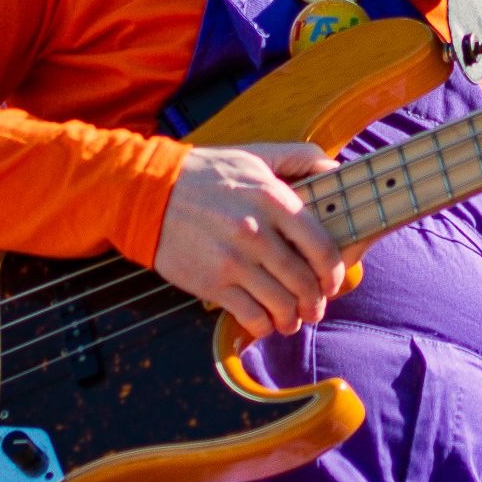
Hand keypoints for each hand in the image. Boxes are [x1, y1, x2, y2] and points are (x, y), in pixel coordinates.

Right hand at [153, 143, 344, 341]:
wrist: (147, 192)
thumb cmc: (205, 173)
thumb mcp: (253, 155)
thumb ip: (298, 157)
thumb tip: (334, 166)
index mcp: (273, 200)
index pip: (321, 247)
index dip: (334, 272)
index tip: (332, 282)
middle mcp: (257, 233)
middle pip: (304, 282)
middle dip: (315, 302)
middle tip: (314, 308)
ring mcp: (234, 260)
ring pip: (281, 305)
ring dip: (292, 319)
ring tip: (290, 320)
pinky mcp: (212, 283)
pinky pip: (251, 316)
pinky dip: (264, 326)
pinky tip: (264, 321)